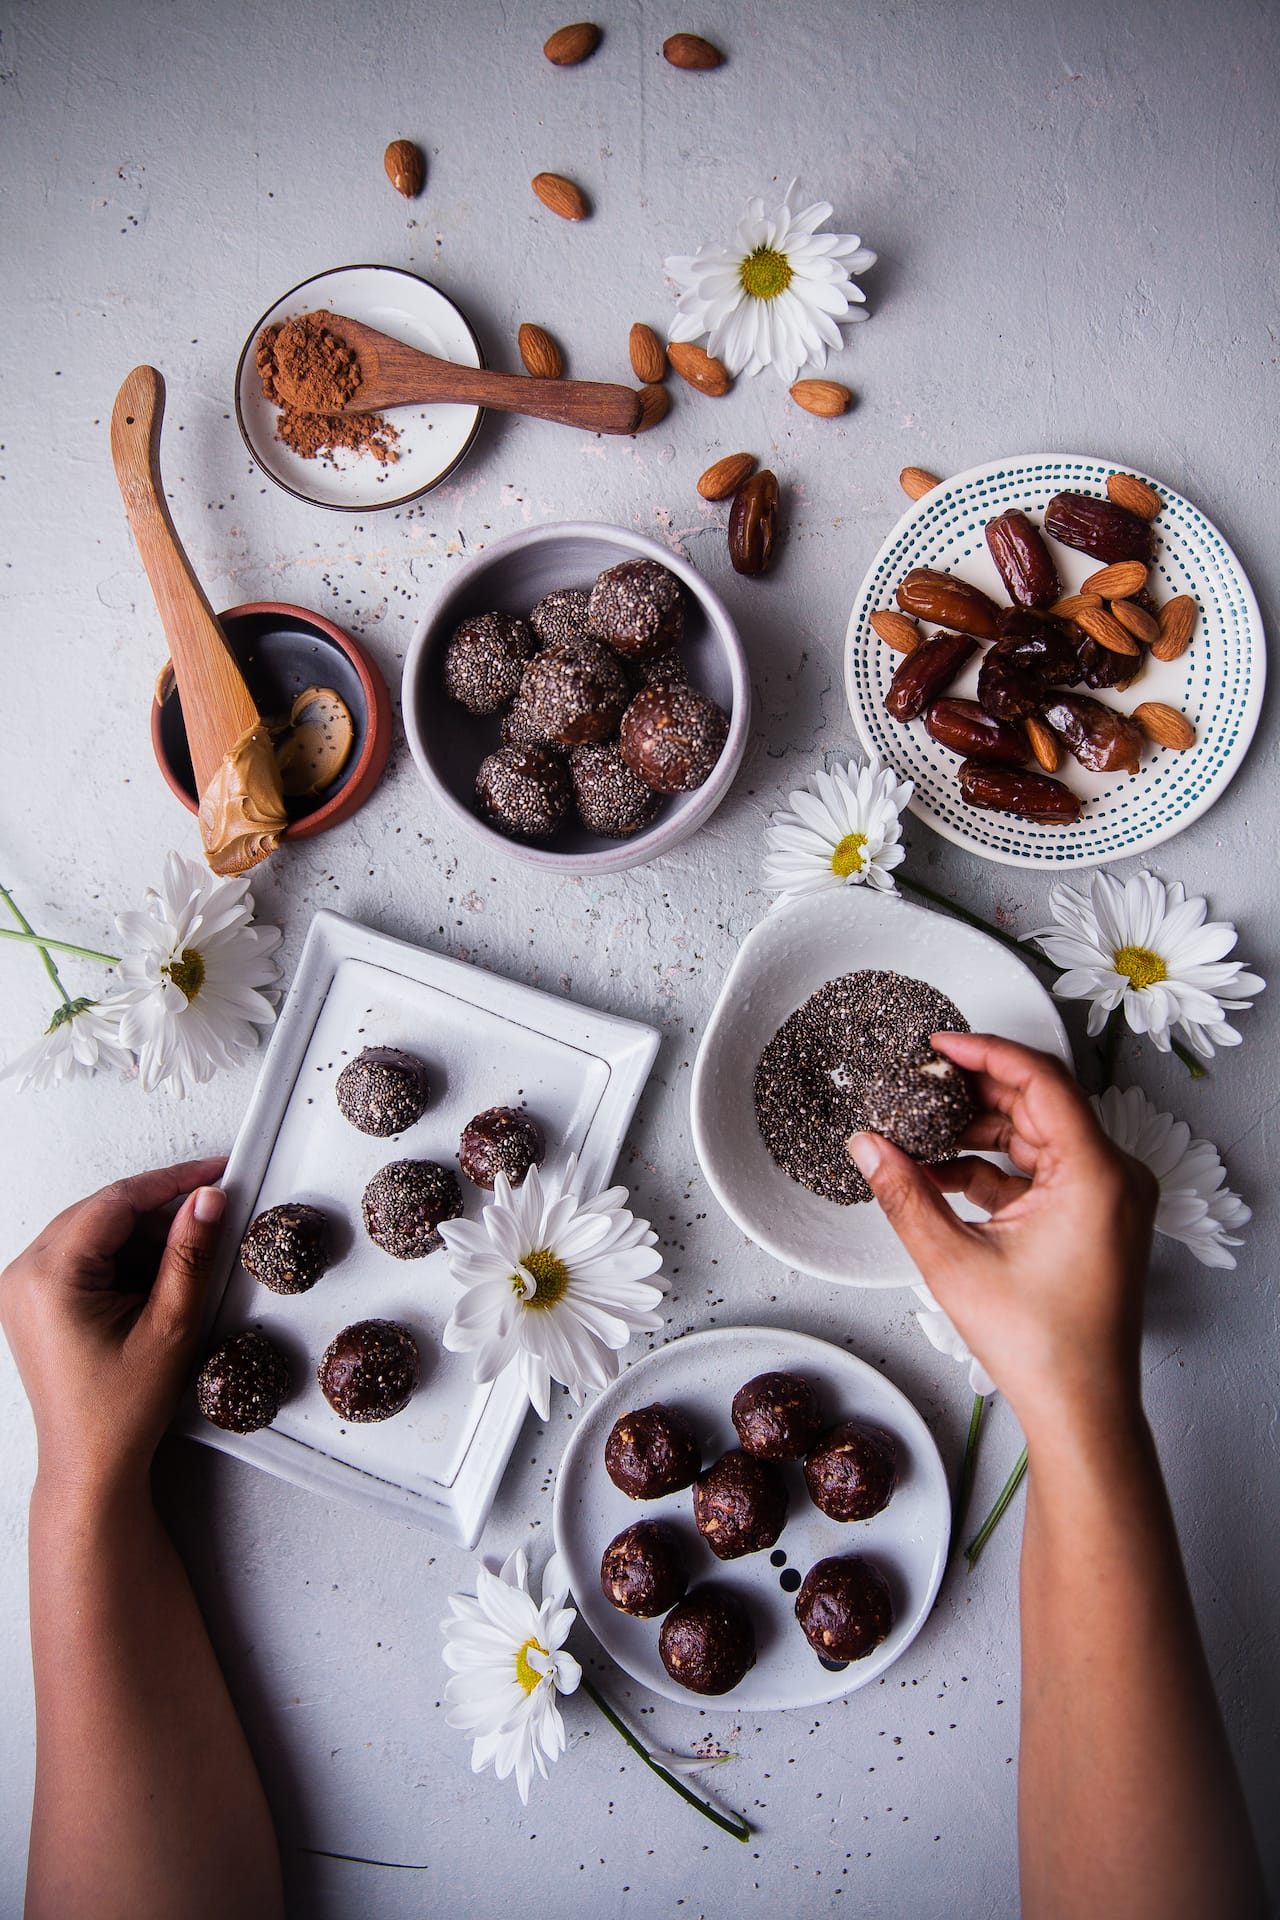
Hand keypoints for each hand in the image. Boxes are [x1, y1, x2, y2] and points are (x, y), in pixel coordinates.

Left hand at [1, 1158, 226, 1500]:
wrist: (90, 1465)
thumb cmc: (118, 1412)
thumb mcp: (169, 1326)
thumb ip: (190, 1255)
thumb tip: (207, 1201)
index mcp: (48, 1276)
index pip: (116, 1201)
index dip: (171, 1181)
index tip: (213, 1173)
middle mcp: (25, 1275)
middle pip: (104, 1213)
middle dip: (160, 1214)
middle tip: (210, 1219)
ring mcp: (24, 1288)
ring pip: (96, 1232)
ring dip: (143, 1239)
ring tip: (183, 1271)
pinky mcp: (34, 1301)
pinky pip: (84, 1256)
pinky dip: (124, 1260)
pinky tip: (155, 1285)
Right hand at [848, 1035, 1156, 1441]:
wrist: (1081, 1409)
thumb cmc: (1040, 1345)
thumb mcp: (954, 1261)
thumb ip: (904, 1193)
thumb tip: (866, 1145)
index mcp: (1096, 1174)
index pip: (1041, 1079)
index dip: (984, 1052)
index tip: (938, 1044)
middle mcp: (1113, 1177)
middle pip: (1039, 1104)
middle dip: (973, 1095)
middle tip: (918, 1085)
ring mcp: (1108, 1198)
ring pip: (1036, 1137)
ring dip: (977, 1135)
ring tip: (918, 1136)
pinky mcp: (1095, 1219)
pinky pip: (1040, 1172)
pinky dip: (992, 1171)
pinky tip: (939, 1178)